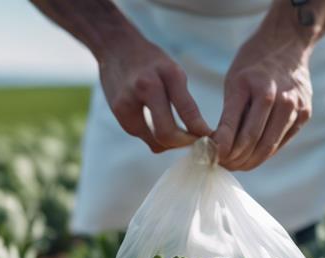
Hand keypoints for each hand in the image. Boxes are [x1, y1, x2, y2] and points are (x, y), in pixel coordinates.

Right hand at [98, 33, 210, 152]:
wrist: (116, 47)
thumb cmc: (151, 62)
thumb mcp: (173, 71)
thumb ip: (184, 100)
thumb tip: (197, 133)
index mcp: (168, 74)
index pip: (188, 111)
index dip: (200, 132)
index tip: (209, 139)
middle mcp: (147, 86)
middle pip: (167, 133)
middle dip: (183, 144)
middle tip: (193, 144)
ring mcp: (129, 100)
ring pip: (154, 141)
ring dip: (169, 144)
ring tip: (178, 136)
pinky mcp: (118, 111)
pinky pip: (141, 136)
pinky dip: (153, 137)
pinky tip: (159, 128)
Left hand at [214, 34, 312, 170]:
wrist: (288, 44)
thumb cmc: (253, 65)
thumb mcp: (234, 81)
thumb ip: (229, 114)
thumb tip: (218, 147)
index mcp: (254, 86)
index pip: (234, 127)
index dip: (221, 149)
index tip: (211, 158)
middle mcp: (277, 97)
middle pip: (252, 141)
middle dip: (234, 159)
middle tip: (222, 165)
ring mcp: (294, 106)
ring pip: (268, 146)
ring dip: (250, 161)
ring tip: (235, 164)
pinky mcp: (304, 113)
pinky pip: (281, 141)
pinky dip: (266, 152)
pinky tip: (253, 155)